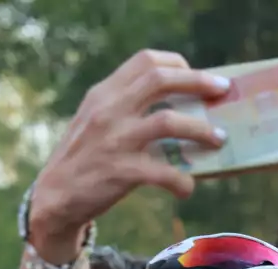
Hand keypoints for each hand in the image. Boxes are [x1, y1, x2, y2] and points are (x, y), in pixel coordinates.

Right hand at [28, 50, 229, 253]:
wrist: (54, 197)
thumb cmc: (85, 159)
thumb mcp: (97, 120)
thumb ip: (125, 106)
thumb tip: (178, 104)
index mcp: (105, 94)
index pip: (145, 62)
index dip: (177, 65)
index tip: (198, 77)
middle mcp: (109, 110)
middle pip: (159, 80)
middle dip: (198, 82)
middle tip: (223, 92)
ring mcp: (115, 140)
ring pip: (168, 122)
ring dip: (201, 130)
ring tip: (220, 140)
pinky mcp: (121, 172)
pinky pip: (164, 173)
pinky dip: (183, 181)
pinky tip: (187, 189)